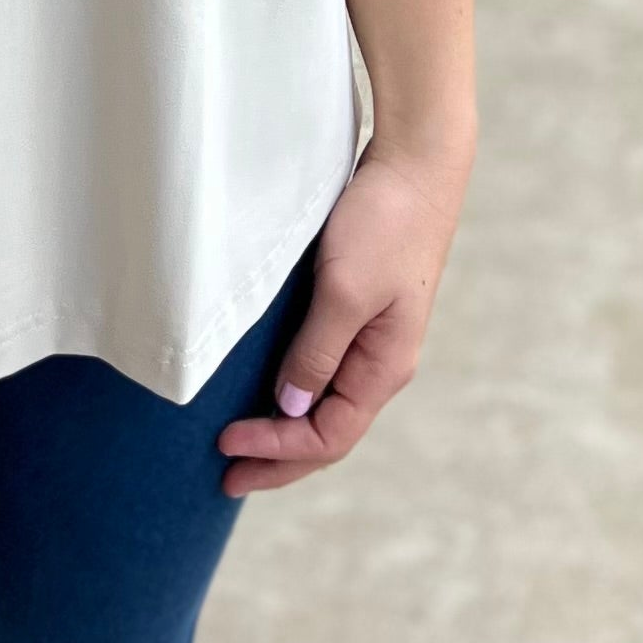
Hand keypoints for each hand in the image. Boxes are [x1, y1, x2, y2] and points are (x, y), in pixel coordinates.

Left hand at [214, 135, 469, 497]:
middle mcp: (380, 362)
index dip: (277, 450)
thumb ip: (317, 353)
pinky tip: (266, 391)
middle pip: (328, 433)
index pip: (329, 436)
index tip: (225, 444)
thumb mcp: (344, 290)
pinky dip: (292, 392)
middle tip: (225, 478)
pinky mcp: (359, 310)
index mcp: (384, 367)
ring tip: (241, 448)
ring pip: (325, 405)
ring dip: (284, 432)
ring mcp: (371, 338)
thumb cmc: (384, 223)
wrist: (417, 164)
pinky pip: (323, 371)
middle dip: (278, 460)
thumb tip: (290, 407)